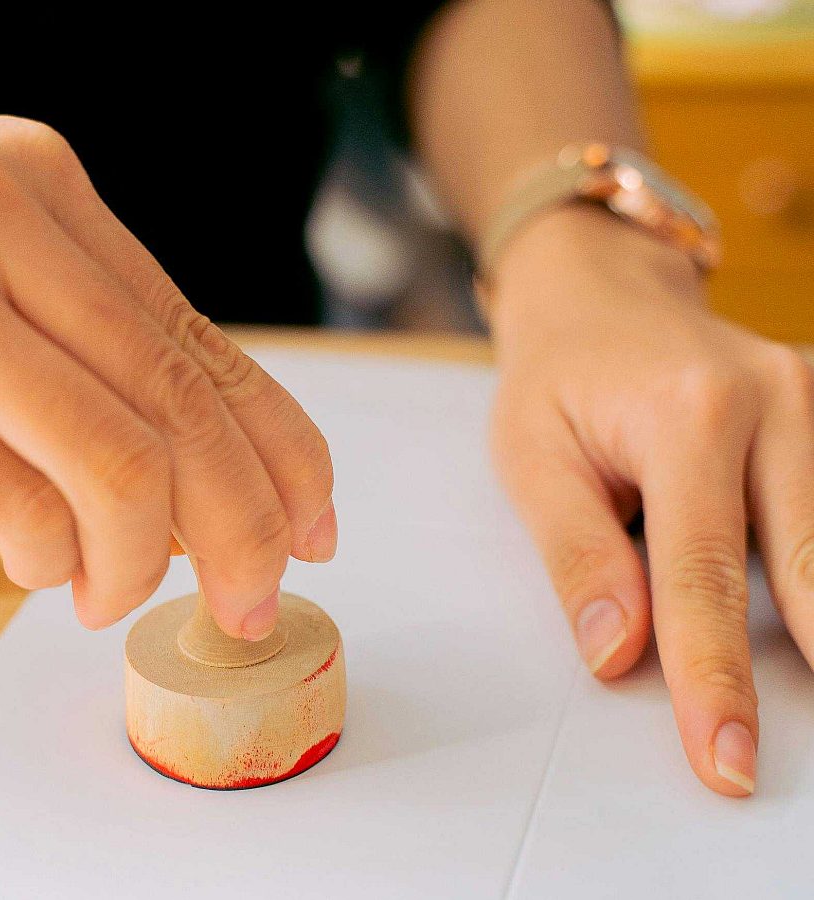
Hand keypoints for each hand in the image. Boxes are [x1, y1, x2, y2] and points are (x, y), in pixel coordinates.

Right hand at [0, 116, 335, 637]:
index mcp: (39, 178)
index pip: (196, 332)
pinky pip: (11, 502)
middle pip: (174, 400)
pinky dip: (49, 558)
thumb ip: (77, 334)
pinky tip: (40, 568)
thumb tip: (195, 470)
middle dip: (241, 522)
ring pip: (110, 460)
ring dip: (141, 558)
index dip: (279, 442)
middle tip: (254, 595)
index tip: (315, 517)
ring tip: (117, 593)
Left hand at [489, 204, 810, 796]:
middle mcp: (773, 400)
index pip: (701, 572)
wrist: (599, 296)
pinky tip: (807, 624)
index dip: (715, 677)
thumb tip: (620, 655)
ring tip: (810, 705)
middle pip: (804, 566)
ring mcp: (813, 401)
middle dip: (807, 674)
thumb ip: (578, 554)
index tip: (726, 757)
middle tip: (778, 759)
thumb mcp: (532, 458)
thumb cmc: (557, 378)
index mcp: (687, 412)